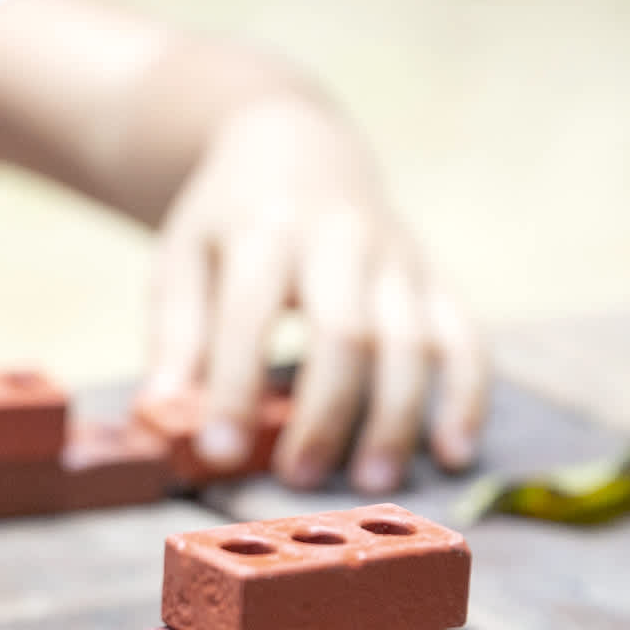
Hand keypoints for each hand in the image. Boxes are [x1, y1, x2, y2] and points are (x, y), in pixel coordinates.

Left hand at [142, 97, 487, 494]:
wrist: (298, 146)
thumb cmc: (231, 219)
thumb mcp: (183, 256)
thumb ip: (176, 333)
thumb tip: (161, 413)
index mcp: (264, 229)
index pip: (251, 314)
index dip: (235, 387)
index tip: (218, 453)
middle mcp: (340, 239)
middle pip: (346, 331)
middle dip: (326, 412)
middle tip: (300, 478)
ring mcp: (397, 257)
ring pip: (414, 341)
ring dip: (398, 417)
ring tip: (374, 483)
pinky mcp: (433, 277)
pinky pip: (465, 337)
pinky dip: (467, 396)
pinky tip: (454, 450)